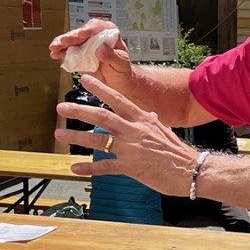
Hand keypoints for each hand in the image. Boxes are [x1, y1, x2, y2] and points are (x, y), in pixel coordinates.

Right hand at [48, 19, 134, 96]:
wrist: (118, 81)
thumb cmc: (122, 70)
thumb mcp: (121, 63)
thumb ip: (112, 55)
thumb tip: (100, 48)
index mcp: (108, 33)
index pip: (97, 27)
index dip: (88, 30)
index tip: (81, 34)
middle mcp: (95, 36)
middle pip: (81, 32)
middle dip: (70, 37)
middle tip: (63, 41)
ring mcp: (85, 44)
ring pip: (72, 40)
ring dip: (62, 43)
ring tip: (54, 47)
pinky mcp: (78, 53)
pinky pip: (68, 50)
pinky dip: (60, 51)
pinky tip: (54, 53)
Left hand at [55, 73, 196, 194]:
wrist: (190, 170)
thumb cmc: (178, 152)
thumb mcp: (165, 131)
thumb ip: (152, 122)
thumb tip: (149, 115)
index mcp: (142, 119)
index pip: (117, 99)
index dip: (100, 89)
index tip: (85, 79)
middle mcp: (133, 131)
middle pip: (101, 117)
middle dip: (79, 111)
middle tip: (61, 107)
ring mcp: (130, 149)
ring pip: (98, 141)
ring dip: (76, 137)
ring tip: (59, 135)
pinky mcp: (130, 167)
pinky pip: (105, 167)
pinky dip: (89, 168)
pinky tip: (75, 168)